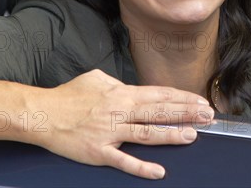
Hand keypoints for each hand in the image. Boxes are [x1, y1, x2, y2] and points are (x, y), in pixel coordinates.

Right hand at [30, 69, 214, 178]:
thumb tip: (131, 86)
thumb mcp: (96, 78)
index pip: (159, 94)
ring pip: (147, 133)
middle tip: (207, 115)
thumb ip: (118, 82)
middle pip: (159, 111)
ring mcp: (110, 132)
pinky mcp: (99, 152)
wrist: (43, 114)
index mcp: (121, 94)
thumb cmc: (69, 96)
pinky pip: (123, 161)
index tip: (199, 100)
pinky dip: (142, 167)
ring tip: (192, 135)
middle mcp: (120, 111)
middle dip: (185, 113)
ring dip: (171, 134)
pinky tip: (159, 171)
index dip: (181, 98)